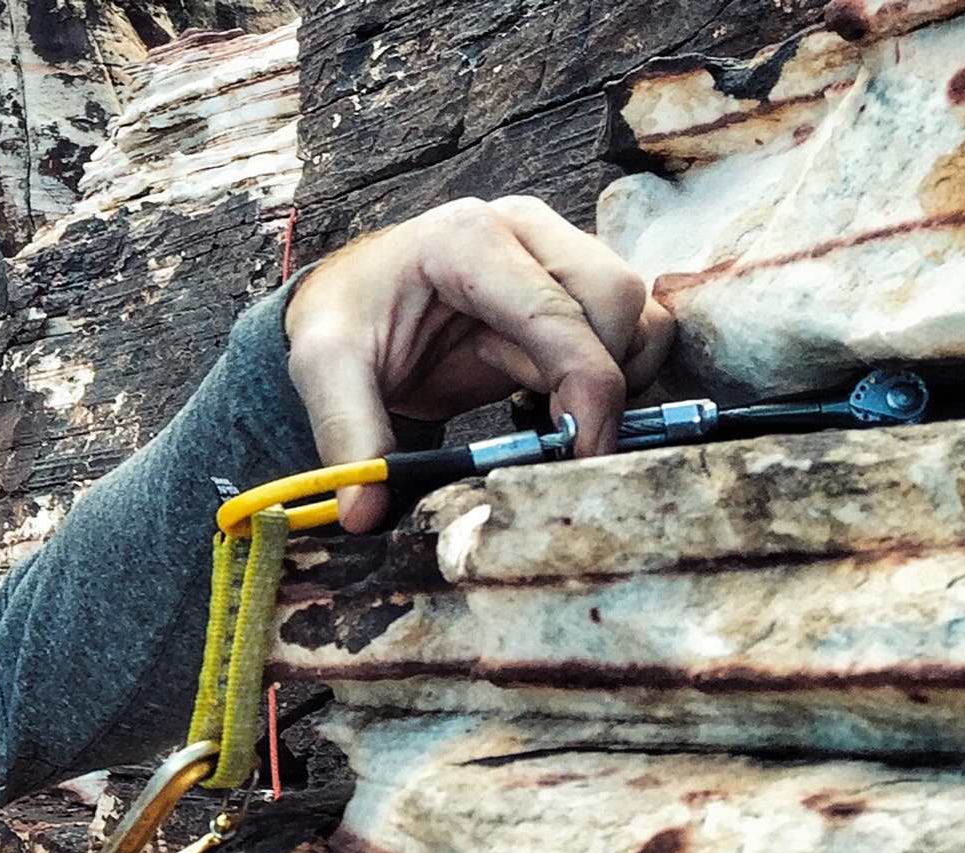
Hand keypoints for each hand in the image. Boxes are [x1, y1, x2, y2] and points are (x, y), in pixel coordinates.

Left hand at [283, 196, 675, 531]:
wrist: (354, 303)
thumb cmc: (345, 322)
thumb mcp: (325, 370)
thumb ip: (349, 434)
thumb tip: (364, 512)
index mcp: (466, 238)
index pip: (559, 311)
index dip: (587, 387)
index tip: (583, 453)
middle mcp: (524, 229)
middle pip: (616, 300)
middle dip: (599, 380)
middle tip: (545, 432)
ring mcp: (557, 249)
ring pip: (639, 312)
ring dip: (612, 376)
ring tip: (535, 406)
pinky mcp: (574, 283)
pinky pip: (635, 327)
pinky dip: (616, 373)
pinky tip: (550, 396)